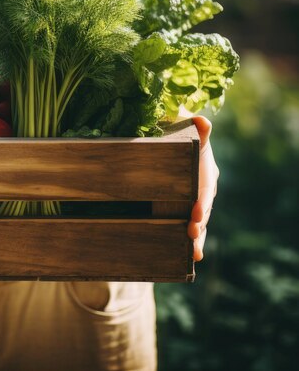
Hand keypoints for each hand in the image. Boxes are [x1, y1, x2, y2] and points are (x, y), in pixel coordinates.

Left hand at [188, 115, 217, 261]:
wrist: (169, 138)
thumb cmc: (179, 134)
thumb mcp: (187, 130)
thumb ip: (196, 128)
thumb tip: (202, 121)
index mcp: (206, 172)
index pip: (206, 190)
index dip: (202, 202)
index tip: (196, 214)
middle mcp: (203, 188)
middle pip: (204, 210)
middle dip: (199, 226)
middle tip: (192, 240)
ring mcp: (194, 199)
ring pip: (198, 222)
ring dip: (197, 238)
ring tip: (195, 255)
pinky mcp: (183, 206)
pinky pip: (186, 224)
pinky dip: (187, 238)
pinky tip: (184, 256)